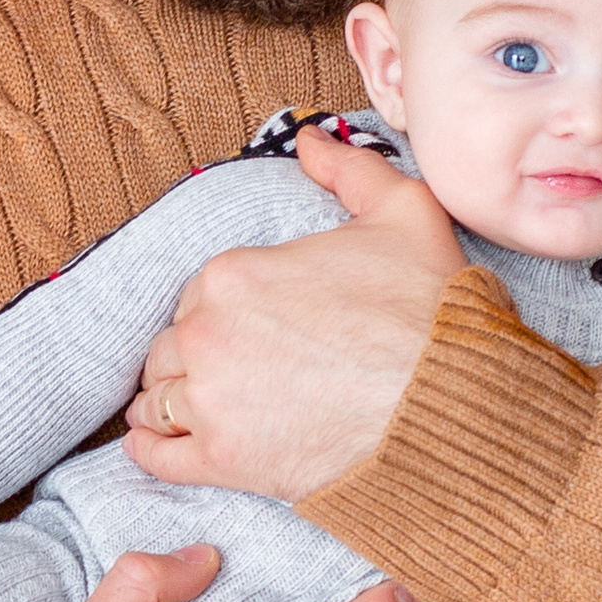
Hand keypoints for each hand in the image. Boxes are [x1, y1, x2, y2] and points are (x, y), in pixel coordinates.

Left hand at [123, 126, 466, 501]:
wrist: (450, 406)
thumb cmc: (429, 312)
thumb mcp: (404, 212)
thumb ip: (348, 169)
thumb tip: (308, 140)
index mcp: (234, 274)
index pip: (201, 292)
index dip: (225, 307)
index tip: (253, 324)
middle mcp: (206, 334)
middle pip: (174, 343)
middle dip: (195, 353)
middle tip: (232, 366)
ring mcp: (209, 402)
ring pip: (158, 398)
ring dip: (168, 399)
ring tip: (190, 405)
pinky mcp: (221, 462)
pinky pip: (156, 456)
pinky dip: (151, 450)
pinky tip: (156, 443)